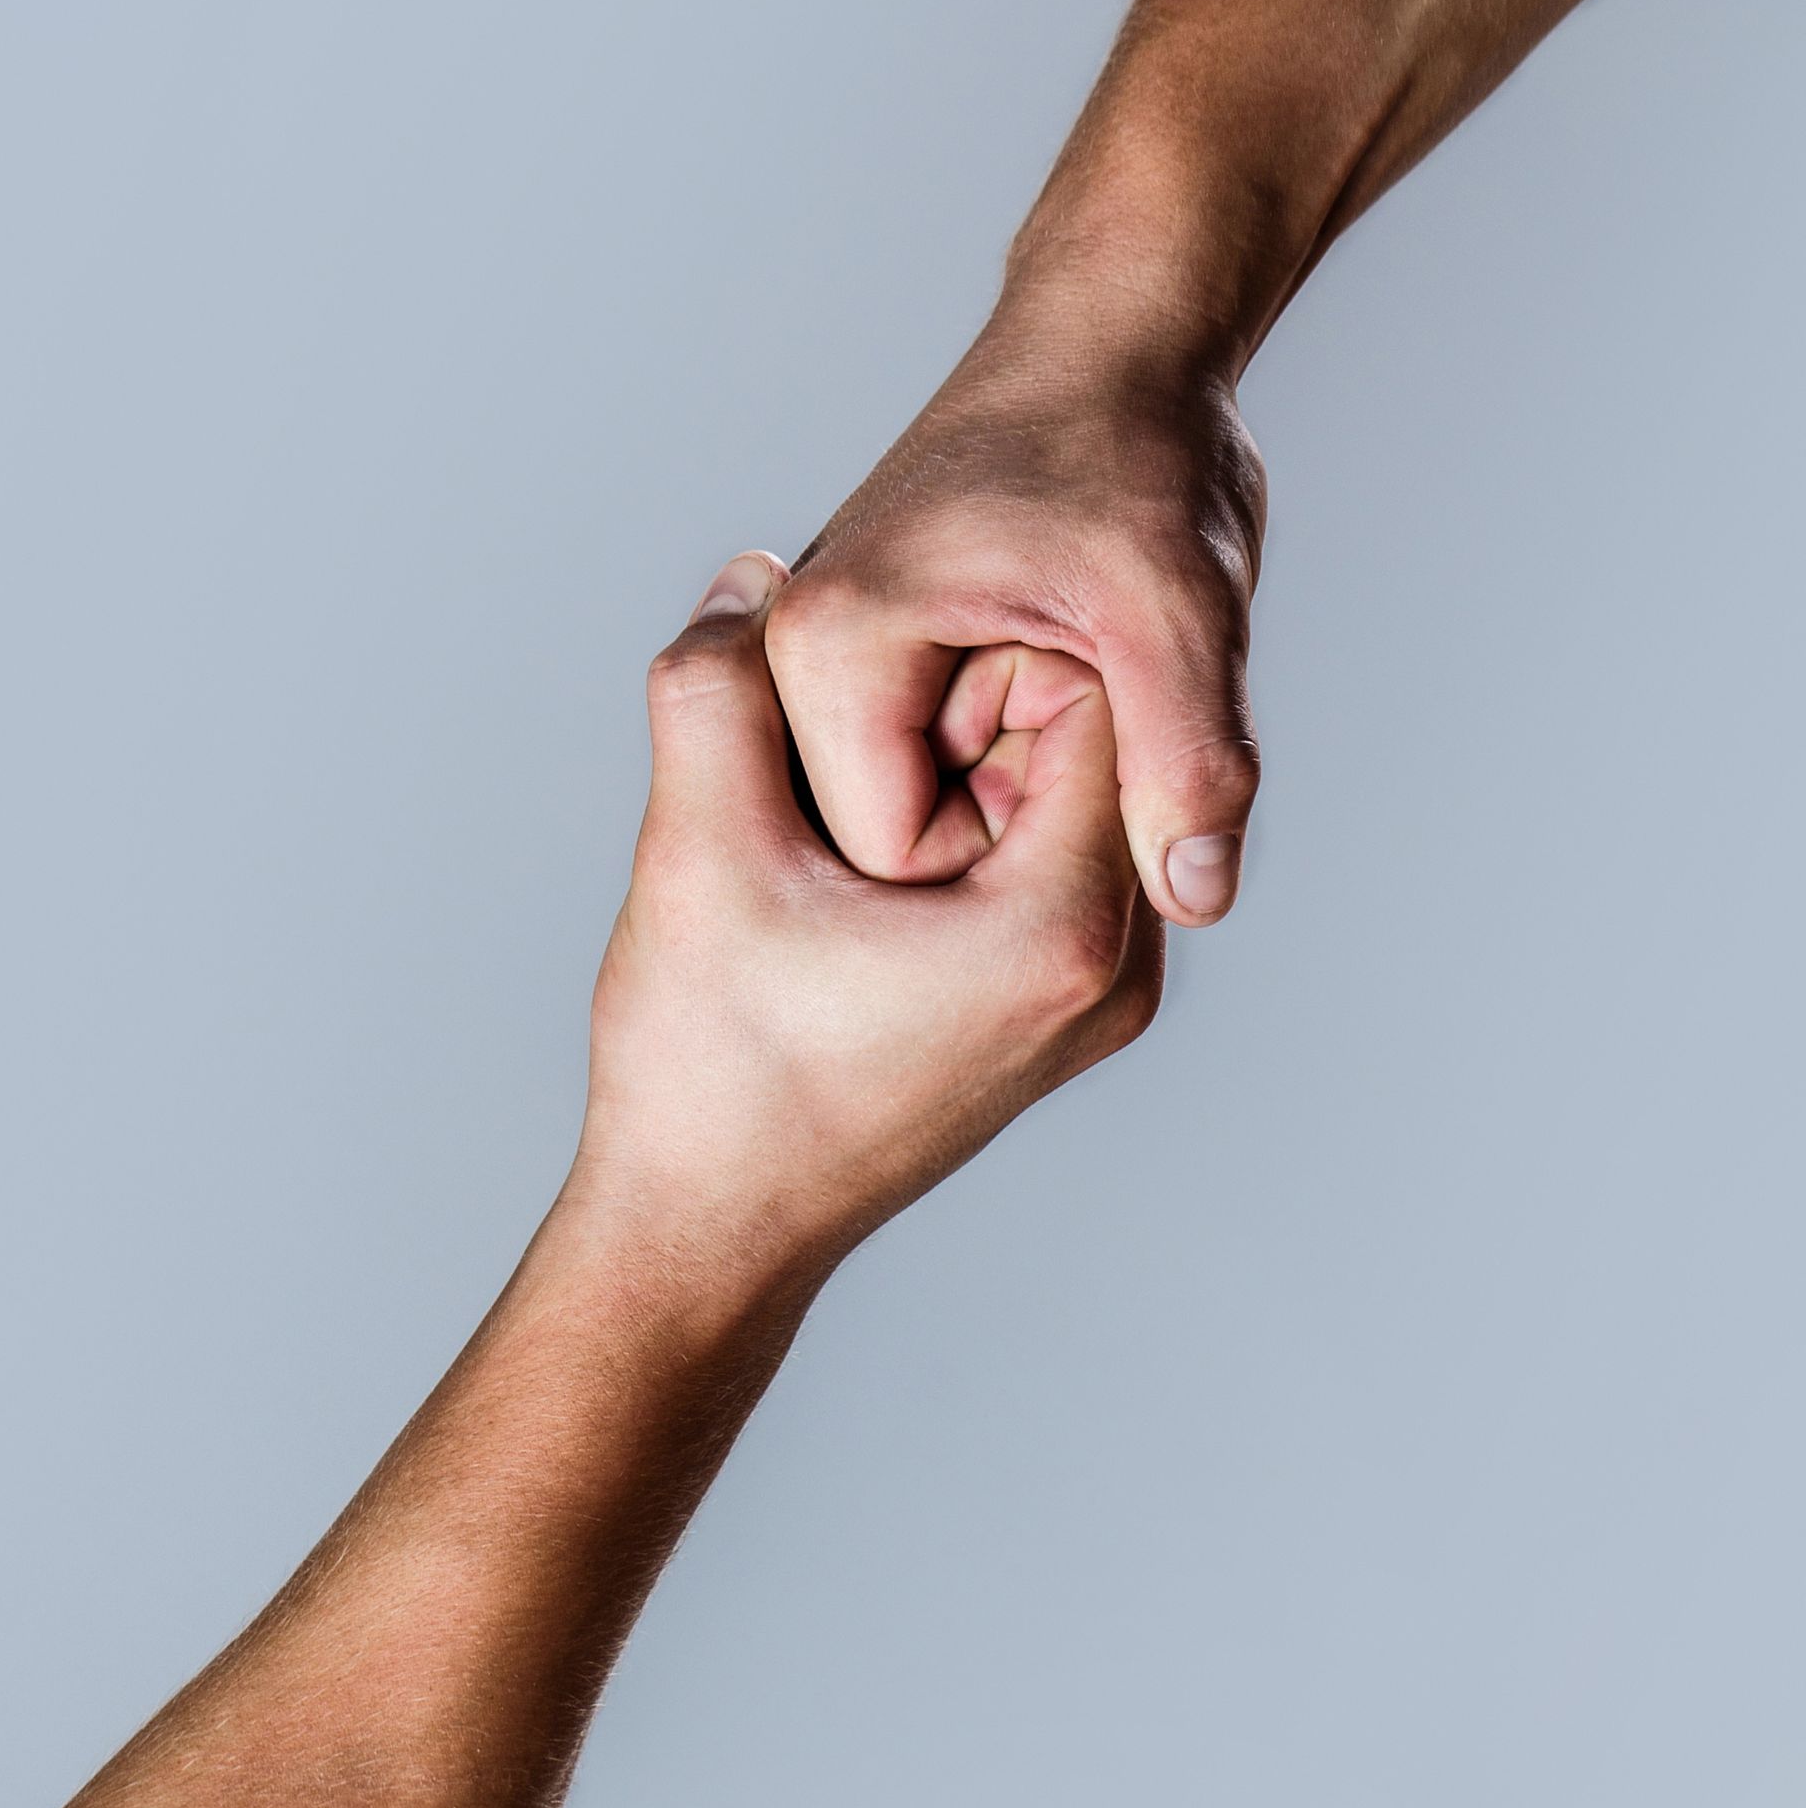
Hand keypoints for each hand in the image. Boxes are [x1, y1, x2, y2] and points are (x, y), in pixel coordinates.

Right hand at [575, 552, 1161, 1268]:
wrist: (708, 1235)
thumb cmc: (706, 1070)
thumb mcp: (693, 856)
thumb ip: (717, 692)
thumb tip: (755, 572)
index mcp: (1059, 929)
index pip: (1095, 694)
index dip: (988, 636)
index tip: (890, 638)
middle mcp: (1113, 971)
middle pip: (1097, 748)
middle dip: (982, 690)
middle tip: (869, 671)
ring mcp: (1091, 1002)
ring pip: (1069, 804)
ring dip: (971, 753)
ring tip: (855, 747)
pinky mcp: (1053, 1015)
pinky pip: (1047, 864)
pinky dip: (973, 817)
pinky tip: (866, 823)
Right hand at [763, 318, 1265, 925]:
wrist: (1115, 334)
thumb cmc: (1136, 439)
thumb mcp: (1181, 608)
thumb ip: (1187, 758)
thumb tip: (1197, 896)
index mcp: (830, 648)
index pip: (902, 861)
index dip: (1025, 842)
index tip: (1102, 732)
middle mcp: (796, 660)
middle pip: (901, 853)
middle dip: (1021, 816)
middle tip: (1106, 692)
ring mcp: (830, 664)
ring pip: (924, 818)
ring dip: (1024, 786)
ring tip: (1089, 675)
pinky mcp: (873, 665)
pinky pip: (938, 773)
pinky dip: (1018, 756)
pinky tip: (1071, 681)